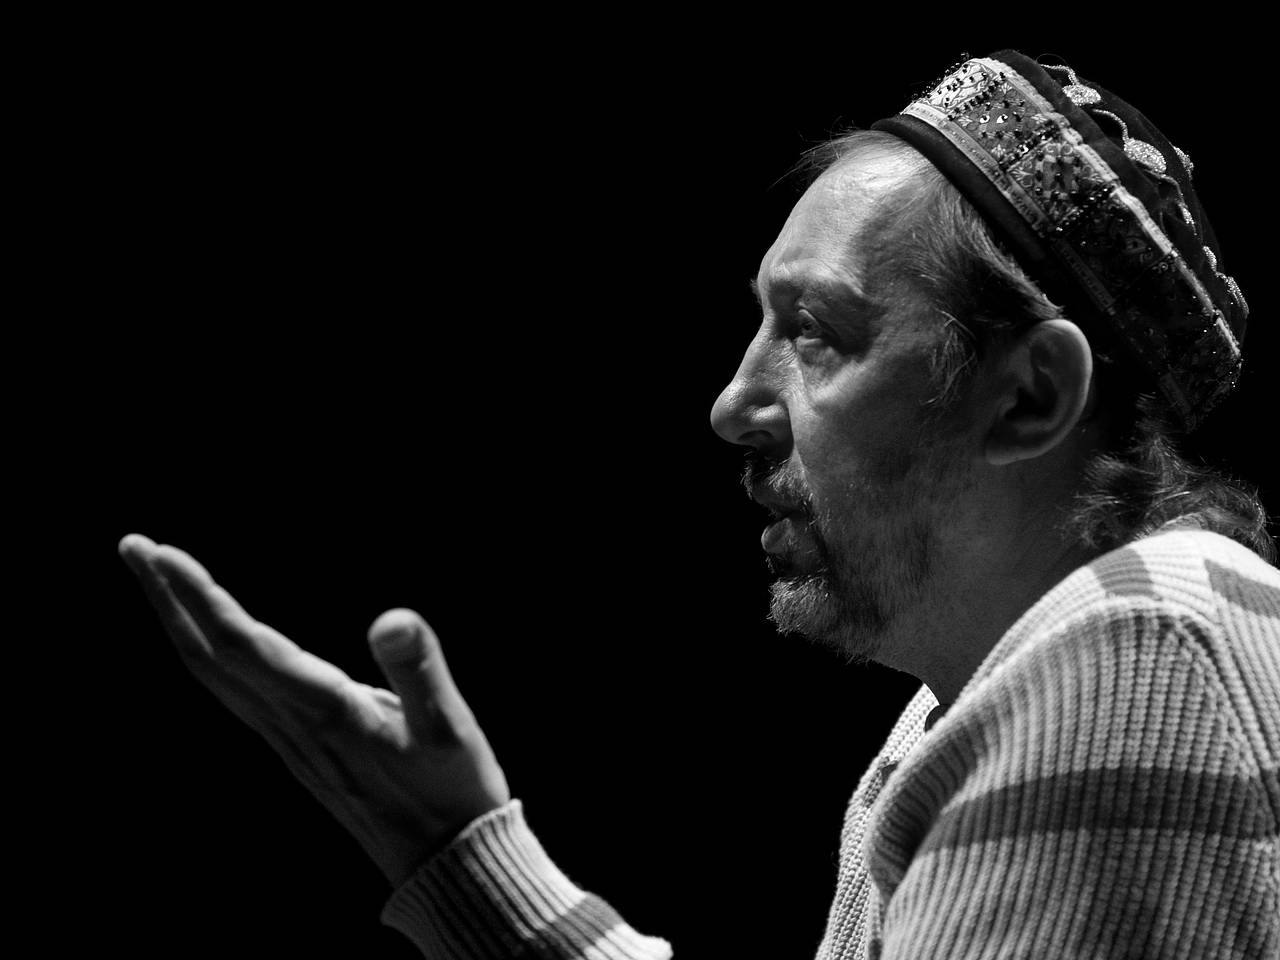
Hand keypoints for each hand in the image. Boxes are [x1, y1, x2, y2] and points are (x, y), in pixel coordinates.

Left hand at [118, 533, 510, 886]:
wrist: (443, 860)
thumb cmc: (451, 791)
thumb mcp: (448, 727)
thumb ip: (418, 669)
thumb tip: (392, 618)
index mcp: (323, 710)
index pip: (242, 646)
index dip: (200, 597)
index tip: (162, 552)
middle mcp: (293, 725)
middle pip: (209, 657)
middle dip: (169, 600)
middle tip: (133, 546)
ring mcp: (290, 740)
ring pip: (217, 675)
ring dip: (182, 623)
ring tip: (160, 577)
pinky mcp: (301, 748)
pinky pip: (236, 691)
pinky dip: (212, 653)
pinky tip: (217, 643)